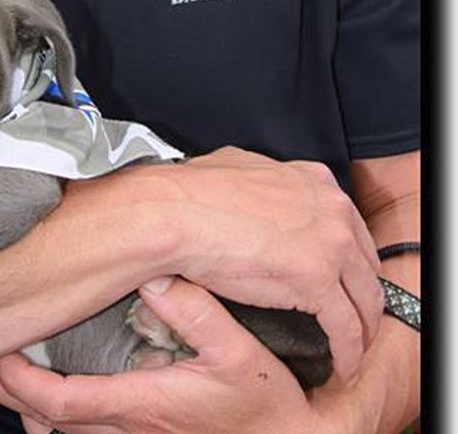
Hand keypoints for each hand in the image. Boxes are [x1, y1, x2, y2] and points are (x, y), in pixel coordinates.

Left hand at [0, 277, 350, 433]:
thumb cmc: (269, 403)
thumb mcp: (242, 354)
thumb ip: (199, 315)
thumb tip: (156, 276)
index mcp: (138, 405)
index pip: (53, 400)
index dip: (12, 377)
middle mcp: (125, 428)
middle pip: (39, 416)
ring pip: (56, 428)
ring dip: (21, 399)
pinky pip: (79, 430)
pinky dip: (50, 410)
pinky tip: (40, 383)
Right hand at [149, 149, 379, 381]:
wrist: (169, 213)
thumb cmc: (188, 193)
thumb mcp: (237, 168)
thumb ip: (261, 183)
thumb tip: (250, 192)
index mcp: (313, 182)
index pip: (348, 227)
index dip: (346, 257)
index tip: (339, 276)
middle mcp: (331, 210)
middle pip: (364, 264)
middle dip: (360, 293)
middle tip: (351, 315)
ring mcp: (329, 246)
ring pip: (365, 298)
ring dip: (363, 328)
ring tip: (353, 348)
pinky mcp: (317, 283)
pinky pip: (345, 327)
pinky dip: (348, 352)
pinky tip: (342, 365)